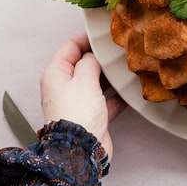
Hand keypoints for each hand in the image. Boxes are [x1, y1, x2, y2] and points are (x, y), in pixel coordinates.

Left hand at [39, 34, 125, 160]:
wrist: (81, 152)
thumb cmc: (77, 114)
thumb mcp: (84, 80)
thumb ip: (90, 62)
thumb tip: (93, 56)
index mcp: (56, 74)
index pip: (69, 47)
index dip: (86, 38)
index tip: (104, 33)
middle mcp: (64, 86)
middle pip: (83, 64)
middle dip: (100, 57)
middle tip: (119, 49)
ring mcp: (78, 102)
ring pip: (96, 82)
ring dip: (110, 76)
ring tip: (127, 66)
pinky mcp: (91, 116)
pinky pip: (106, 100)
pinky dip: (117, 96)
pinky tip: (130, 90)